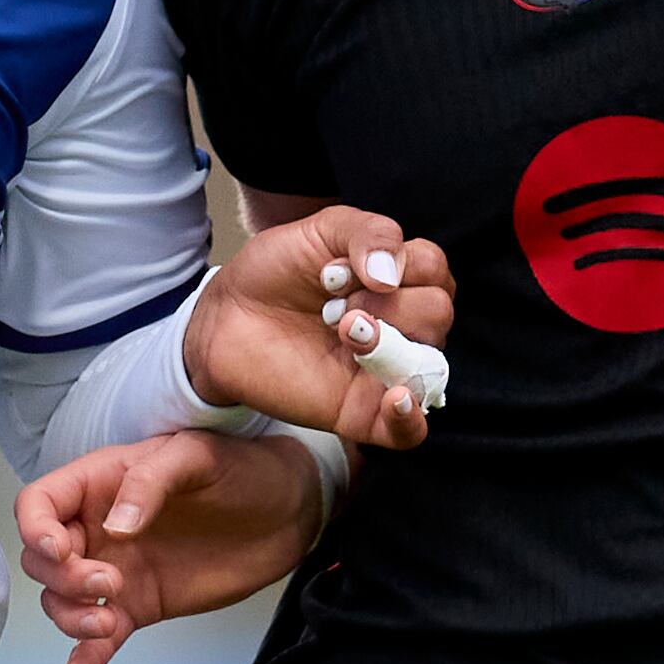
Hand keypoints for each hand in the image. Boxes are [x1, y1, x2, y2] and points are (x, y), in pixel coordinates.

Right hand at [17, 429, 336, 663]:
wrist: (289, 511)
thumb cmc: (243, 468)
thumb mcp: (198, 455)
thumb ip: (151, 482)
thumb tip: (116, 526)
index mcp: (100, 483)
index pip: (38, 504)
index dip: (36, 530)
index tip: (63, 551)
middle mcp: (98, 527)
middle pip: (42, 560)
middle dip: (62, 580)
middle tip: (110, 584)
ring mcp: (115, 570)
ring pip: (62, 601)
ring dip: (72, 619)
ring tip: (109, 622)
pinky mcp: (139, 606)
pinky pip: (100, 635)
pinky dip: (86, 656)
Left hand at [178, 206, 454, 446]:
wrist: (226, 317)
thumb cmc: (276, 272)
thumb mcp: (322, 230)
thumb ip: (368, 232)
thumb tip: (391, 276)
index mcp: (398, 280)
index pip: (435, 269)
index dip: (400, 261)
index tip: (347, 266)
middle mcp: (401, 326)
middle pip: (438, 312)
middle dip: (389, 301)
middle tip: (337, 304)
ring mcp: (384, 371)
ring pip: (431, 363)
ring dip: (390, 342)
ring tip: (343, 332)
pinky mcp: (360, 412)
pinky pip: (409, 433)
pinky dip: (411, 418)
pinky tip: (395, 397)